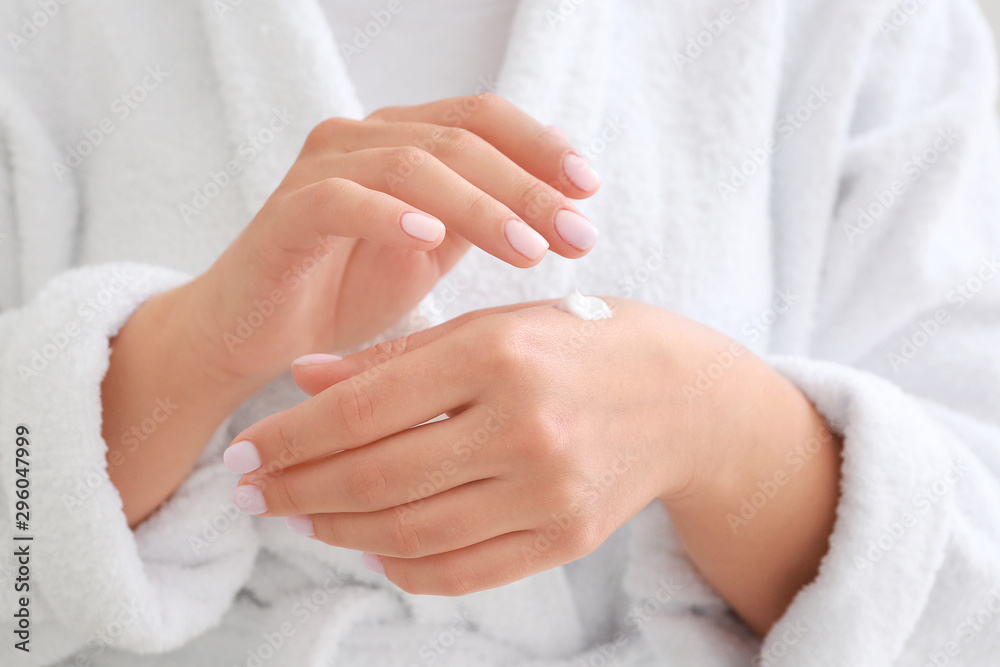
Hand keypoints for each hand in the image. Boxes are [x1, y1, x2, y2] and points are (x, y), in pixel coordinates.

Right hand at [173, 93, 601, 383]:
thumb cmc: (345, 291)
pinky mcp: (284, 215)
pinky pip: (339, 200)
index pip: (483, 119)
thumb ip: (482, 218)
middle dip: (527, 186)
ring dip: (478, 205)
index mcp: (403, 141)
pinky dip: (389, 215)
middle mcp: (362, 140)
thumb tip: (564, 211)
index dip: (540, 146)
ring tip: (528, 249)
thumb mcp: (432, 252)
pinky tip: (433, 239)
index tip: (589, 191)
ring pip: (411, 165)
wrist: (258, 336)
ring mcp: (320, 171)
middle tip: (577, 234)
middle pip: (459, 139)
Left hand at [224, 299, 769, 594]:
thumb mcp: (492, 324)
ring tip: (299, 516)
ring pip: (410, 531)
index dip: (288, 439)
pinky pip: (461, 569)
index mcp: (497, 353)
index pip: (362, 409)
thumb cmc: (576, 344)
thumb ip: (396, 357)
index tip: (241, 455)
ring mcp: (549, 490)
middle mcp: (523, 425)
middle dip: (296, 490)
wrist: (682, 397)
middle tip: (249, 494)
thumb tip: (303, 382)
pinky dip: (401, 564)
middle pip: (375, 477)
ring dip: (338, 529)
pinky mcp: (567, 538)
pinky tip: (369, 544)